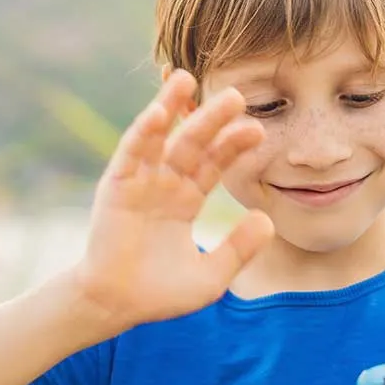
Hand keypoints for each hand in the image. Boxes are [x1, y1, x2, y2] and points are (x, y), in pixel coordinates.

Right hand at [72, 70, 273, 331]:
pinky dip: (143, 132)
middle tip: (236, 95)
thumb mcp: (211, 276)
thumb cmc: (160, 293)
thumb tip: (269, 220)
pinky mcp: (115, 187)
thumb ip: (239, 249)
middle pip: (192, 143)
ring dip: (171, 107)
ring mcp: (139, 182)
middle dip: (212, 119)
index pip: (215, 164)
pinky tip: (159, 112)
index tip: (258, 131)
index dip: (234, 146)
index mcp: (186, 200)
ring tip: (188, 78)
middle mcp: (164, 184)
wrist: (115, 307)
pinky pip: (131, 154)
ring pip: (159, 137)